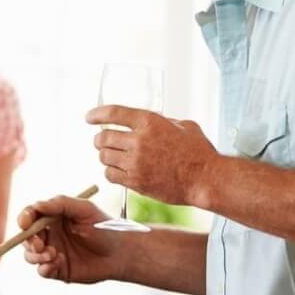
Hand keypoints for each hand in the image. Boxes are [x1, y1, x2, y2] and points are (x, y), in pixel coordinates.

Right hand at [18, 195, 124, 282]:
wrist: (121, 252)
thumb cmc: (104, 226)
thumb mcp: (84, 208)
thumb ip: (59, 204)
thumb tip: (36, 206)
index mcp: (54, 217)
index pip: (31, 216)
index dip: (24, 218)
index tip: (25, 223)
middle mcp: (51, 234)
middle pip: (27, 238)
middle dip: (29, 241)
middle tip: (40, 244)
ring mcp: (53, 252)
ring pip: (30, 256)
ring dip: (35, 256)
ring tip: (52, 254)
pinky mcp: (58, 270)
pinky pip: (42, 271)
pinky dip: (45, 267)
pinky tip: (58, 262)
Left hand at [86, 105, 217, 206]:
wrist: (205, 179)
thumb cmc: (198, 152)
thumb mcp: (183, 125)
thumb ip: (162, 121)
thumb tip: (149, 123)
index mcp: (149, 122)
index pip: (113, 113)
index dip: (97, 114)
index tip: (89, 117)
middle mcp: (139, 140)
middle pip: (104, 137)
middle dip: (99, 139)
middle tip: (101, 142)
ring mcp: (135, 162)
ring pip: (104, 157)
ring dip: (105, 156)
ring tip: (111, 157)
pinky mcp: (135, 181)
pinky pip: (110, 175)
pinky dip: (110, 172)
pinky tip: (117, 172)